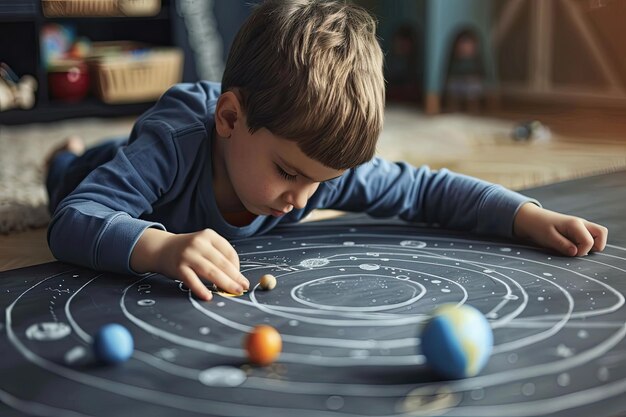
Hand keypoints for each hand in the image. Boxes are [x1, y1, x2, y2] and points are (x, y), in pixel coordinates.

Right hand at [131, 228, 249, 299]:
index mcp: (209, 235)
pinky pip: (192, 280)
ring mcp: (188, 255)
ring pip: (211, 271)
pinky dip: (200, 289)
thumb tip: (237, 276)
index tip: (240, 278)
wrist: (161, 249)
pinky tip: (208, 296)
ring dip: (225, 283)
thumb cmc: (188, 250)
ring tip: (234, 291)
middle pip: (222, 263)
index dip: (238, 267)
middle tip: (243, 287)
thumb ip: (218, 256)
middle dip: (236, 277)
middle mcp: (199, 243)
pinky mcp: (178, 267)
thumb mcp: (204, 244)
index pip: (229, 252)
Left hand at [513, 203, 607, 255]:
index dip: (581, 252)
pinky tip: (573, 246)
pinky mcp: (578, 230)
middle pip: (602, 233)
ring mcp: (581, 226)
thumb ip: (562, 245)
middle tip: (579, 251)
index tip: (569, 253)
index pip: (588, 242)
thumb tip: (576, 253)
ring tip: (576, 248)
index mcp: (574, 224)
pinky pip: (590, 236)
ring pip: (598, 234)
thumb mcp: (547, 237)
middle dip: (595, 246)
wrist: (531, 219)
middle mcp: (581, 223)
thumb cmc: (538, 227)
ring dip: (592, 245)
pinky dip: (586, 243)